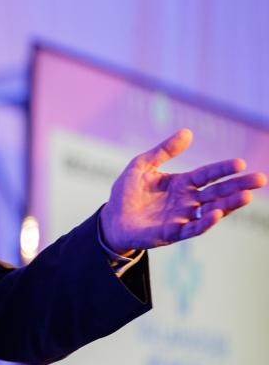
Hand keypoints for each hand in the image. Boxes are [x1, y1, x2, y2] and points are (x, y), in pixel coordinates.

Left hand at [100, 129, 266, 253]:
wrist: (111, 218)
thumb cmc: (126, 192)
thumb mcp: (142, 165)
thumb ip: (164, 151)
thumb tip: (188, 131)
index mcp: (181, 183)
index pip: (207, 174)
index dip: (223, 169)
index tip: (241, 163)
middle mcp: (187, 201)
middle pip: (217, 192)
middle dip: (239, 186)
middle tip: (260, 179)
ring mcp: (182, 217)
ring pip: (211, 210)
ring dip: (229, 204)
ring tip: (247, 196)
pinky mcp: (172, 233)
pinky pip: (192, 228)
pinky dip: (205, 222)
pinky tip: (217, 214)